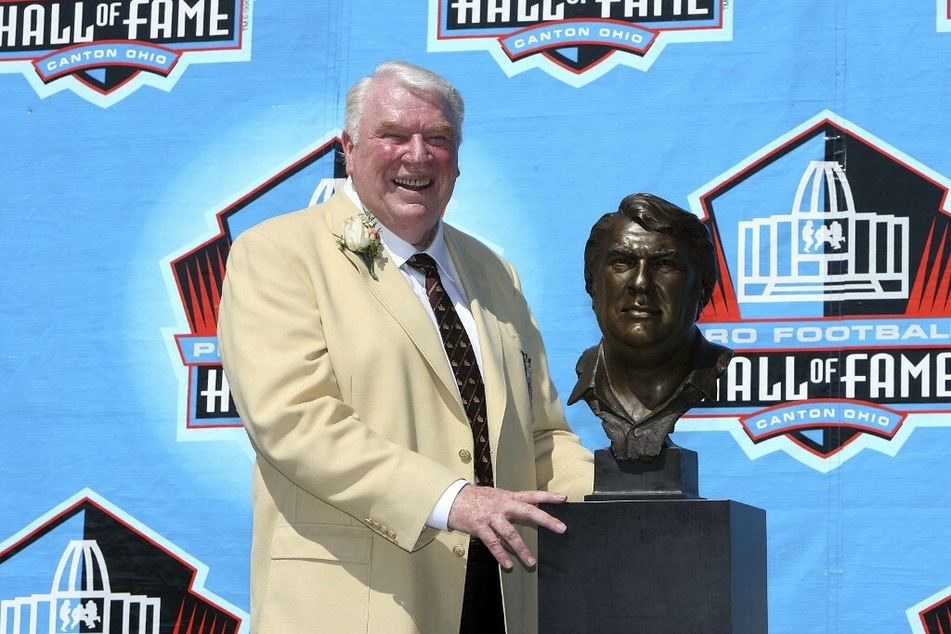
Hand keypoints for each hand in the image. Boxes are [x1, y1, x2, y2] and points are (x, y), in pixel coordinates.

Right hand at [447, 484, 567, 569]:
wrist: (453, 499)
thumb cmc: (477, 500)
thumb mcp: (497, 498)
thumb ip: (511, 508)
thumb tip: (528, 516)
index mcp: (508, 497)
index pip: (531, 495)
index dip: (547, 496)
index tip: (563, 498)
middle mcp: (502, 505)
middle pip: (527, 511)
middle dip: (545, 520)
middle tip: (560, 528)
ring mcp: (491, 516)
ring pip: (510, 532)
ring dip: (521, 548)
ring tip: (531, 561)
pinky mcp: (480, 527)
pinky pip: (492, 543)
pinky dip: (500, 554)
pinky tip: (508, 564)